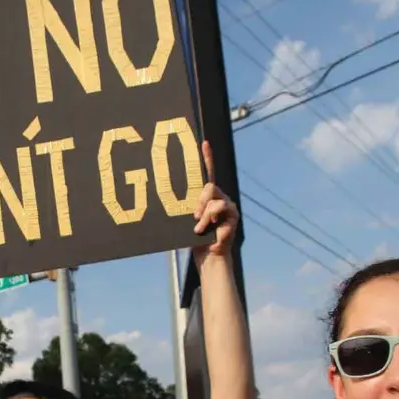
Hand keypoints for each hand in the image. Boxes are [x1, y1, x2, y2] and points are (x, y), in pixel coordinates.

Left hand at [193, 141, 238, 261]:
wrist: (207, 255)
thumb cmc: (194, 237)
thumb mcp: (186, 218)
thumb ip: (185, 206)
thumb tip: (165, 197)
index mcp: (208, 196)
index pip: (208, 172)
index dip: (207, 157)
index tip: (203, 143)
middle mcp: (220, 197)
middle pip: (209, 185)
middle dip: (199, 200)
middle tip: (193, 215)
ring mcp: (228, 205)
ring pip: (214, 197)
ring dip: (203, 212)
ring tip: (198, 227)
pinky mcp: (233, 215)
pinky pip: (219, 208)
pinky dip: (209, 218)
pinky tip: (205, 229)